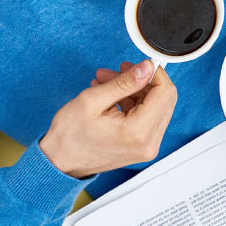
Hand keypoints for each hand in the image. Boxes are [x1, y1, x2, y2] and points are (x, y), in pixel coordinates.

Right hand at [41, 58, 177, 177]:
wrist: (59, 161)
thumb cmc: (70, 136)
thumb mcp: (92, 100)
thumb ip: (124, 82)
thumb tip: (147, 68)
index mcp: (139, 132)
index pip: (165, 93)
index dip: (154, 73)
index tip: (139, 64)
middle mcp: (149, 143)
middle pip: (163, 99)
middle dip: (141, 81)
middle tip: (115, 71)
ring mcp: (147, 146)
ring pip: (154, 106)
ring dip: (133, 90)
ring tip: (105, 82)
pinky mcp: (142, 146)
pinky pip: (146, 117)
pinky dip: (131, 102)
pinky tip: (110, 95)